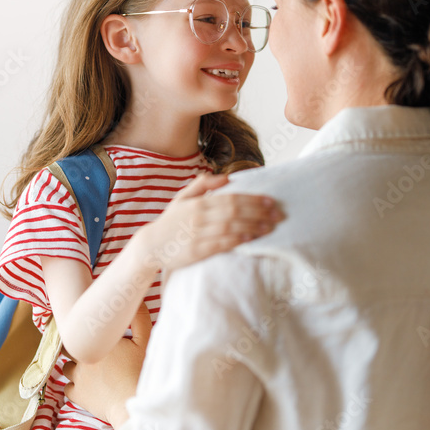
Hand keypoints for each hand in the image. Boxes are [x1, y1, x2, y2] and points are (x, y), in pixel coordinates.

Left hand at [63, 304, 150, 427]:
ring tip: (89, 369)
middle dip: (76, 347)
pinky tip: (87, 386)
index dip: (80, 328)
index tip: (84, 328)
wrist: (133, 404)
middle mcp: (82, 357)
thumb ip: (139, 318)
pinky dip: (74, 386)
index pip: (77, 328)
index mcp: (96, 342)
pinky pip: (67, 387)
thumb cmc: (140, 371)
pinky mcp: (77, 395)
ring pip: (66, 367)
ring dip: (74, 367)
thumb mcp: (145, 341)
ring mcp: (77, 377)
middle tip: (87, 348)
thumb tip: (135, 301)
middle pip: (68, 346)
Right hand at [131, 173, 284, 271]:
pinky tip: (251, 239)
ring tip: (270, 227)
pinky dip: (238, 240)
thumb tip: (227, 177)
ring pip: (231, 227)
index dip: (252, 199)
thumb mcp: (182, 198)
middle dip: (258, 212)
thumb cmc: (171, 222)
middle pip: (235, 211)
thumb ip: (202, 185)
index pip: (231, 198)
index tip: (270, 200)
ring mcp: (198, 235)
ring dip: (253, 226)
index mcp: (198, 203)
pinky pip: (221, 244)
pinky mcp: (198, 251)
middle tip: (277, 214)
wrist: (151, 246)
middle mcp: (199, 217)